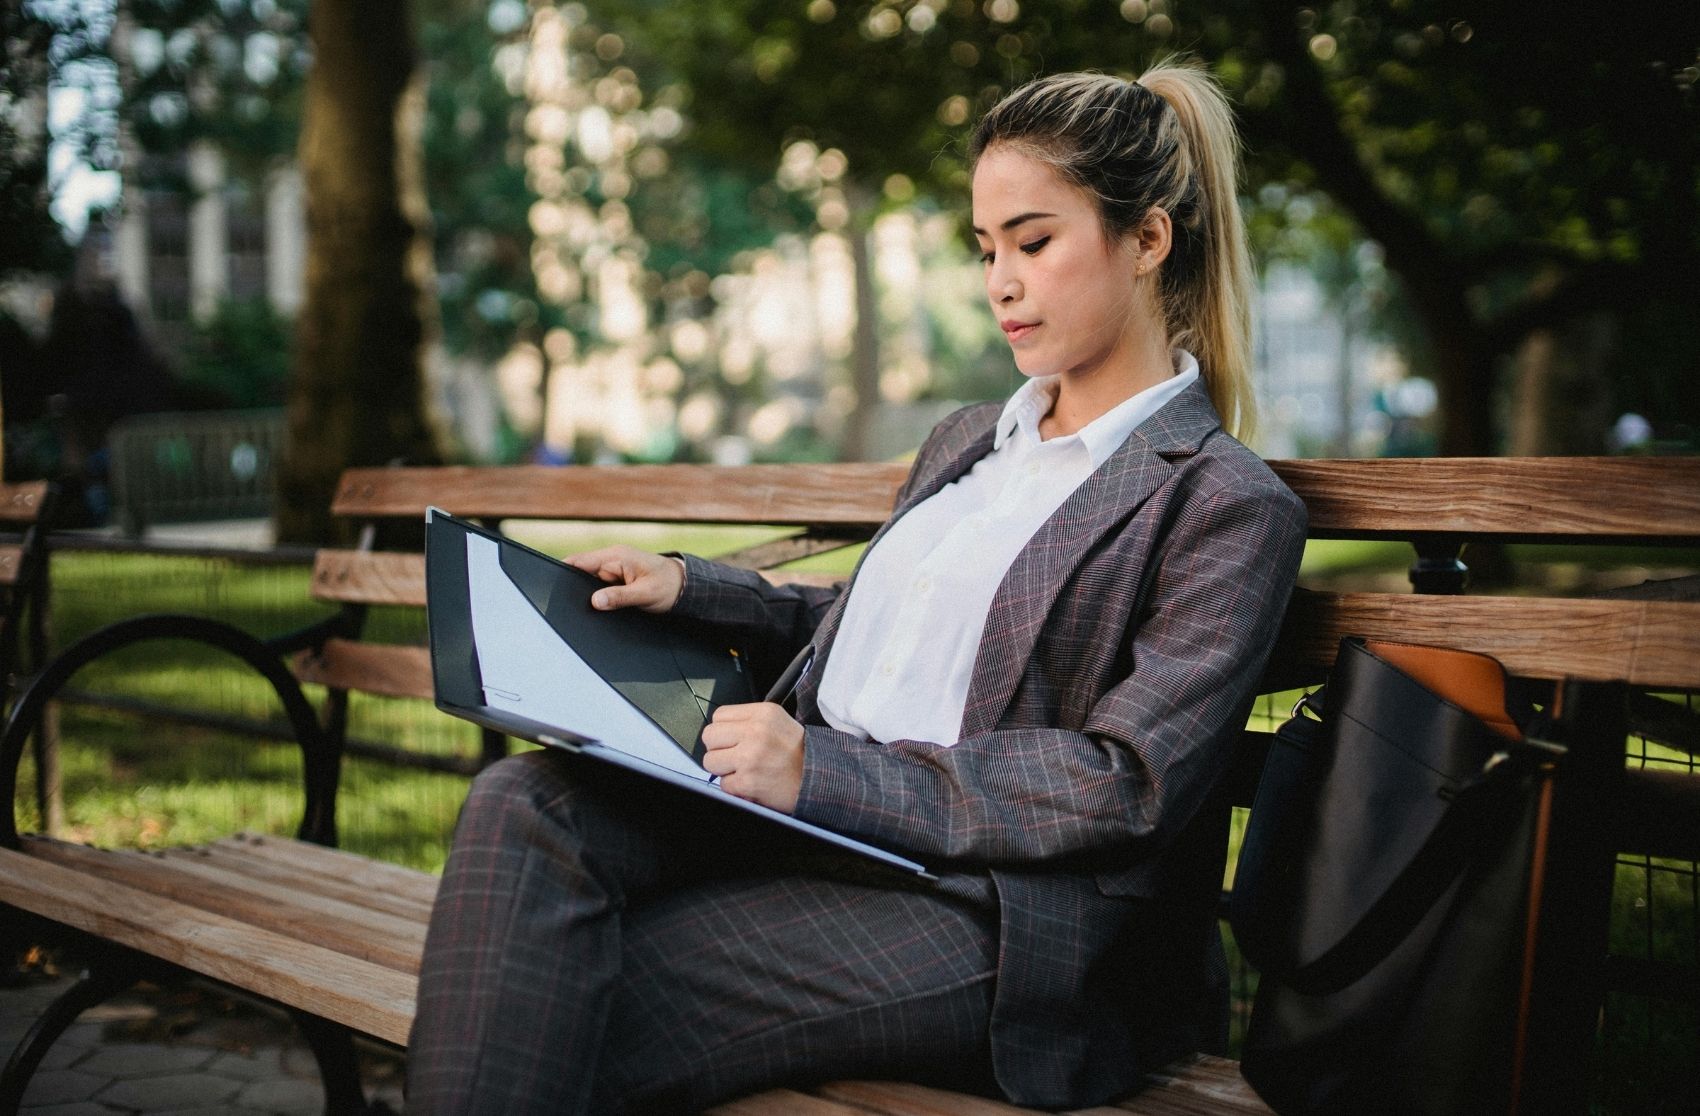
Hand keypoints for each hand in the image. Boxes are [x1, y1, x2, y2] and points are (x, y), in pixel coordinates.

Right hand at [565, 546, 685, 612]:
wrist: (686, 587)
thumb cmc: (669, 585)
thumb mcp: (645, 594)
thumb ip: (619, 597)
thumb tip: (594, 601)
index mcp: (616, 557)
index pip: (580, 561)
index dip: (563, 572)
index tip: (553, 586)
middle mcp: (612, 561)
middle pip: (581, 574)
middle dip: (576, 589)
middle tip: (576, 606)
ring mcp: (614, 571)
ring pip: (589, 584)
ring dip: (589, 595)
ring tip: (597, 606)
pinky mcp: (617, 581)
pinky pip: (600, 588)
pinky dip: (598, 598)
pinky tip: (602, 607)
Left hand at [701, 703, 804, 813]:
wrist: (819, 780)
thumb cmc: (800, 754)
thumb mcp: (779, 722)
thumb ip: (749, 722)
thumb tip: (720, 732)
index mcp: (763, 713)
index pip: (719, 715)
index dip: (723, 730)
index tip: (732, 740)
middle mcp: (755, 732)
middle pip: (709, 736)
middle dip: (718, 749)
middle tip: (734, 757)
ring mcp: (750, 757)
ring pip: (710, 761)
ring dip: (724, 770)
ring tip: (744, 771)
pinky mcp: (747, 781)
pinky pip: (723, 785)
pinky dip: (735, 788)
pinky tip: (752, 784)